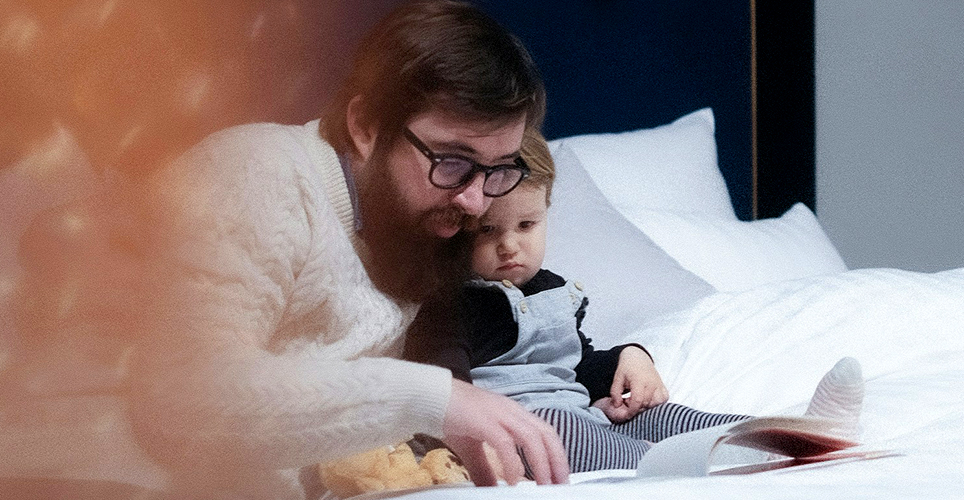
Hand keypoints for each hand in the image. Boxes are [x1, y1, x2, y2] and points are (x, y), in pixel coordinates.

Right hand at [442, 379, 568, 485]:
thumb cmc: (451, 415)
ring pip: (531, 437)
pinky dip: (512, 462)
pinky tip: (513, 479)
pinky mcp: (483, 420)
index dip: (556, 453)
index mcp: (512, 414)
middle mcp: (510, 411)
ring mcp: (498, 413)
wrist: (430, 396)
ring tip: (543, 484)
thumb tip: (492, 488)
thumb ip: (486, 468)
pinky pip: (504, 442)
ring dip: (541, 462)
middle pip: (545, 433)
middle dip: (557, 460)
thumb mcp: (473, 447)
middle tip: (560, 484)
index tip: (560, 475)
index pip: (544, 431)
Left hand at [602, 347, 668, 422]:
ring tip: (636, 399)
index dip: (632, 410)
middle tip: (628, 402)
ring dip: (645, 406)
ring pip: (654, 405)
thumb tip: (617, 406)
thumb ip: (615, 392)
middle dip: (636, 408)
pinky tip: (646, 399)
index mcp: (639, 380)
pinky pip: (662, 401)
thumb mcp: (617, 378)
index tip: (626, 415)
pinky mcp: (664, 389)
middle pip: (646, 404)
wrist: (638, 358)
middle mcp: (652, 384)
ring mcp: (660, 386)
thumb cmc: (627, 368)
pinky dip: (654, 404)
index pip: (637, 400)